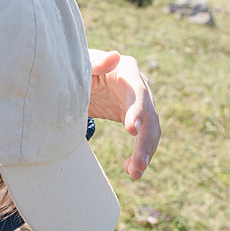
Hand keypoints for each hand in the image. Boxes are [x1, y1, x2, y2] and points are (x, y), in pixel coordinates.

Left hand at [87, 49, 160, 180]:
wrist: (78, 76)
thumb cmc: (78, 67)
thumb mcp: (82, 65)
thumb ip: (95, 62)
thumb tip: (114, 56)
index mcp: (126, 70)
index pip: (138, 92)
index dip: (137, 111)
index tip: (132, 131)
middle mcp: (139, 85)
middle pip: (150, 115)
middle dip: (145, 141)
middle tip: (139, 165)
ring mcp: (139, 102)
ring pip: (151, 129)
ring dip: (145, 153)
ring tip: (135, 174)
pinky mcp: (134, 116)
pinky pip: (143, 137)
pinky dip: (139, 155)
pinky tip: (131, 171)